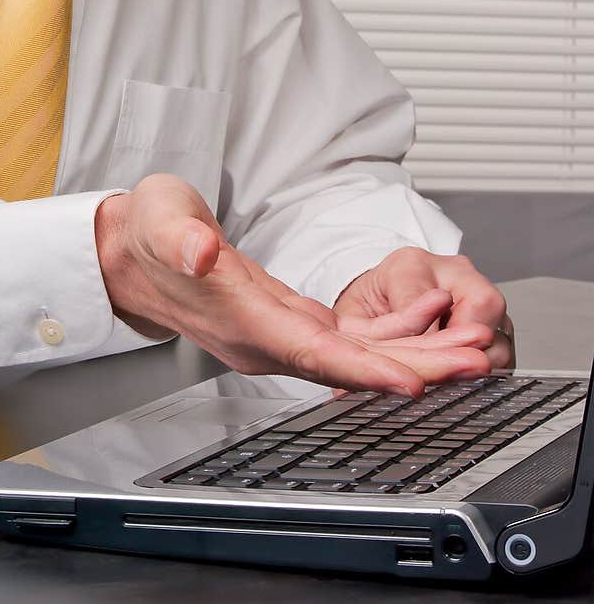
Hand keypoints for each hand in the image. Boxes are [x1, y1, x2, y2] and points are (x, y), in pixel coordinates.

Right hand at [94, 175, 494, 396]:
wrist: (130, 255)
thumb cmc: (147, 234)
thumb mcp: (160, 221)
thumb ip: (182, 239)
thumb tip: (202, 253)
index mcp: (241, 320)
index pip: (311, 352)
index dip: (363, 369)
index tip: (410, 382)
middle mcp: (266, 338)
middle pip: (348, 364)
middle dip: (413, 368)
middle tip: (474, 364)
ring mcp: (279, 334)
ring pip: (356, 355)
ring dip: (414, 355)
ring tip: (470, 349)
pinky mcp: (288, 321)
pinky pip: (349, 337)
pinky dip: (391, 333)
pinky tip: (429, 321)